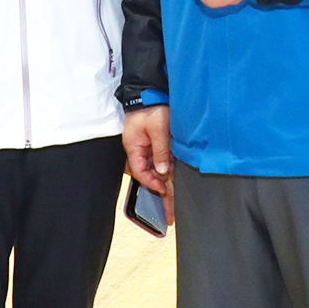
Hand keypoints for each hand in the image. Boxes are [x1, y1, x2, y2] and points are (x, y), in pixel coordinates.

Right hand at [123, 105, 174, 223]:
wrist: (151, 92)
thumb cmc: (152, 108)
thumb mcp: (158, 128)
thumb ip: (160, 150)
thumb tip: (162, 172)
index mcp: (133, 147)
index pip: (140, 172)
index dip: (151, 183)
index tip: (162, 190)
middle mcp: (138, 151)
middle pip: (149, 177)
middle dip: (160, 195)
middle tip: (170, 215)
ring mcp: (147, 149)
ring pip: (156, 173)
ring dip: (165, 187)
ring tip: (174, 207)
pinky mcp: (155, 145)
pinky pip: (160, 164)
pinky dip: (167, 175)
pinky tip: (175, 186)